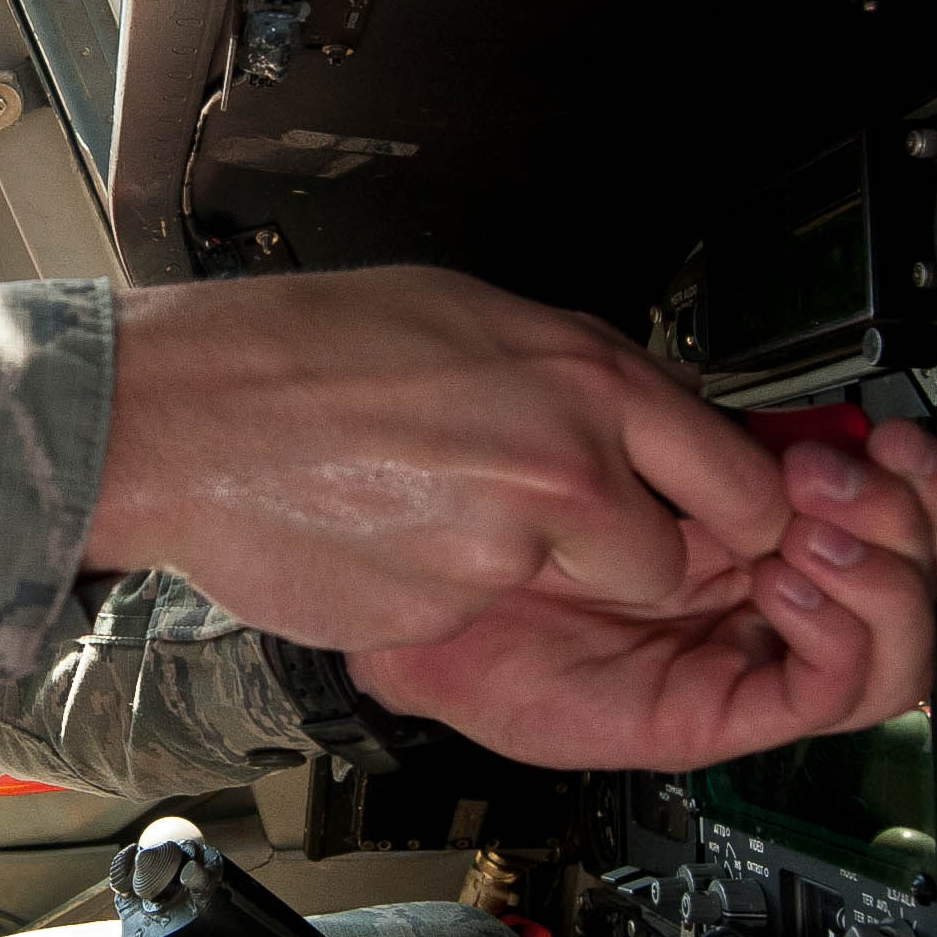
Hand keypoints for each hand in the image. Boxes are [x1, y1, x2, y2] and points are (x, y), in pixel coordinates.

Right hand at [84, 268, 788, 651]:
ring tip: (447, 512)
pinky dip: (453, 591)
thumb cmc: (313, 352)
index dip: (735, 512)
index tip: (720, 520)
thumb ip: (580, 379)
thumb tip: (644, 418)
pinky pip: (487, 617)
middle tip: (566, 524)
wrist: (193, 414)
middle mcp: (570, 467)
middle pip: (678, 563)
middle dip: (639, 560)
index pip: (743, 480)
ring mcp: (509, 550)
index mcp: (589, 379)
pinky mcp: (449, 614)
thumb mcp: (481, 319)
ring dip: (538, 575)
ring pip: (581, 595)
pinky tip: (394, 536)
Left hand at [345, 420, 936, 771]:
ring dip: (879, 573)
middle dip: (908, 514)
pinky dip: (834, 633)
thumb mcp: (610, 440)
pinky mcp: (702, 713)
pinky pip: (820, 693)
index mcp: (739, 521)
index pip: (880, 511)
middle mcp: (750, 592)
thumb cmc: (470, 495)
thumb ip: (708, 440)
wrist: (377, 552)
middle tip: (844, 470)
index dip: (902, 471)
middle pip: (906, 576)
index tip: (875, 430)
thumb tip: (805, 422)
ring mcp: (731, 653)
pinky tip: (785, 580)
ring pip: (889, 645)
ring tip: (810, 526)